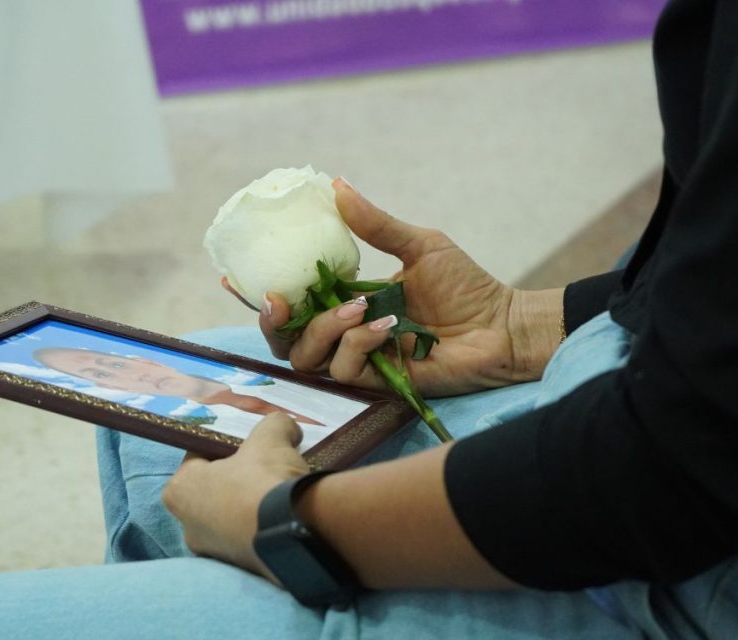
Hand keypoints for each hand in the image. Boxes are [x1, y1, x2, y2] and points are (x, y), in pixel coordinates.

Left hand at [161, 413, 309, 580]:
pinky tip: (285, 516)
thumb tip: (287, 428)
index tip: (247, 447)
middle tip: (264, 468)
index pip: (197, 459)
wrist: (294, 534)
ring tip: (279, 493)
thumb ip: (274, 424)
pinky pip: (249, 540)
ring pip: (231, 519)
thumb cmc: (264, 480)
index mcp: (179, 491)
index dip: (224, 448)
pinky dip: (263, 529)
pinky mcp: (240, 571)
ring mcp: (213, 553)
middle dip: (236, 480)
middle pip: (213, 491)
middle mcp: (188, 527)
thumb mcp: (271, 437)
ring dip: (250, 506)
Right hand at [229, 179, 561, 395]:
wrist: (502, 325)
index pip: (292, 303)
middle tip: (281, 300)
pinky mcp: (377, 385)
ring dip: (325, 329)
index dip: (259, 295)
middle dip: (273, 321)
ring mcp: (360, 361)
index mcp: (347, 300)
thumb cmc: (465, 287)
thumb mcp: (417, 244)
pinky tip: (387, 330)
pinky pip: (344, 370)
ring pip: (307, 357)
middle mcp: (345, 334)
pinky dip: (358, 345)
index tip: (235, 276)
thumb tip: (335, 183)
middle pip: (284, 340)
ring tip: (358, 308)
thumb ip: (374, 223)